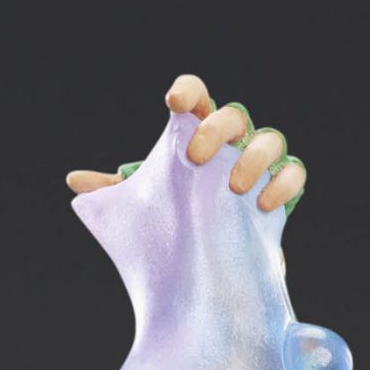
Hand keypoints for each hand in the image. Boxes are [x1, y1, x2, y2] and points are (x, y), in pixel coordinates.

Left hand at [67, 73, 305, 213]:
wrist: (202, 278)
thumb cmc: (171, 230)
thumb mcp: (140, 213)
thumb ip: (115, 195)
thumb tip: (75, 183)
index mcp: (196, 139)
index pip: (196, 100)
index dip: (188, 92)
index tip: (173, 101)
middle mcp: (230, 147)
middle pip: (234, 116)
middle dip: (217, 130)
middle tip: (195, 158)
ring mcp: (257, 170)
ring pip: (271, 139)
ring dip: (256, 157)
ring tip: (234, 188)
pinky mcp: (278, 197)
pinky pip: (294, 174)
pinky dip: (284, 183)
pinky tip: (264, 205)